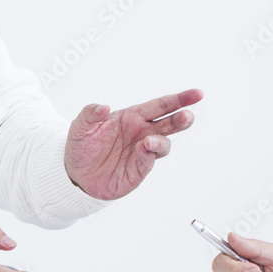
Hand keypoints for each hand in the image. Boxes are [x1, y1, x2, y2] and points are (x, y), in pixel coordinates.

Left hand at [64, 88, 202, 199]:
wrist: (75, 176)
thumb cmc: (81, 147)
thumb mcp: (80, 127)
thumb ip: (90, 113)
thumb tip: (104, 107)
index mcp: (133, 116)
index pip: (161, 105)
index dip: (179, 99)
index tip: (197, 94)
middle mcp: (142, 132)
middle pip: (169, 123)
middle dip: (181, 119)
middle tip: (188, 115)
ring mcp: (142, 151)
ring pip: (163, 143)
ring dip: (163, 140)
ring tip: (150, 141)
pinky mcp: (139, 169)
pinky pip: (150, 160)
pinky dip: (150, 154)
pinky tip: (144, 148)